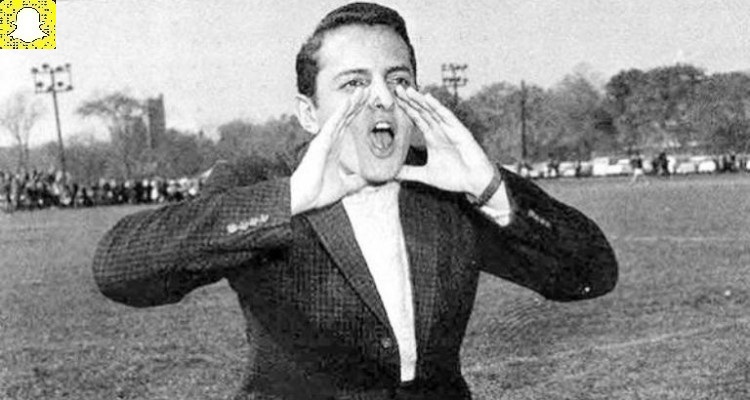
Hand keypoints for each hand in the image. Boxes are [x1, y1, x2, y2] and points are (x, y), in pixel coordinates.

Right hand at [290, 88, 368, 214]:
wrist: (305, 199)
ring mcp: (324, 140)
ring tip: (362, 90)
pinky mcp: (321, 143)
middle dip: (356, 104)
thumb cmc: (318, 193)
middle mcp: (328, 141)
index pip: (347, 126)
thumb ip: (355, 182)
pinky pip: (333, 124)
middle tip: (367, 90)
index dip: (356, 114)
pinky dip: (342, 112)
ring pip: (340, 117)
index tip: (367, 102)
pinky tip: (349, 102)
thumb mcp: (344, 187)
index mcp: (333, 149)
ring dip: (351, 103)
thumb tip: (367, 182)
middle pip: (345, 118)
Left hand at [394, 85, 493, 196]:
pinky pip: (447, 116)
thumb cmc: (455, 177)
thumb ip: (409, 173)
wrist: (475, 182)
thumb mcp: (426, 175)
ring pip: (432, 111)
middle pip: (422, 111)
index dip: (406, 109)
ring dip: (420, 100)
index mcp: (432, 137)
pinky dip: (437, 107)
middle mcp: (440, 130)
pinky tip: (428, 98)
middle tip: (396, 89)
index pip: (416, 119)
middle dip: (410, 100)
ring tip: (408, 91)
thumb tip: (392, 174)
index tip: (393, 100)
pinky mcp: (459, 131)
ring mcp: (449, 129)